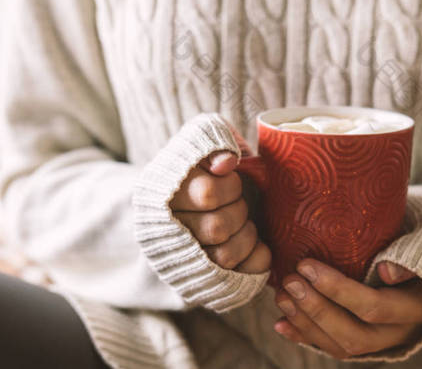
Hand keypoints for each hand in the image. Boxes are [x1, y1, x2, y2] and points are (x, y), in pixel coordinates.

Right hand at [170, 150, 270, 273]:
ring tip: (243, 223)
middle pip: (217, 228)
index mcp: (162, 194)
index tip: (229, 179)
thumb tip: (227, 162)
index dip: (230, 186)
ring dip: (246, 235)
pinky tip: (256, 244)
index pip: (207, 193)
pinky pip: (242, 275)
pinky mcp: (205, 280)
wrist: (178, 210)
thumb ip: (213, 142)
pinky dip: (258, 257)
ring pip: (226, 257)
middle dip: (238, 211)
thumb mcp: (200, 145)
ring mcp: (185, 261)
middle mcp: (168, 231)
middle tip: (237, 203)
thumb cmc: (198, 172)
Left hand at [274, 260, 421, 358]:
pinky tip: (282, 323)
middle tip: (290, 282)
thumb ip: (407, 257)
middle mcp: (400, 333)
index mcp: (418, 307)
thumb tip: (387, 271)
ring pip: (342, 346)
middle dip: (317, 310)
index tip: (306, 266)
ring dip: (306, 323)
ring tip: (281, 297)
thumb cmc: (418, 249)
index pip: (375, 306)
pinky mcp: (364, 345)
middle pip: (354, 334)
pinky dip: (305, 337)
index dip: (338, 290)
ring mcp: (382, 343)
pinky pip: (333, 348)